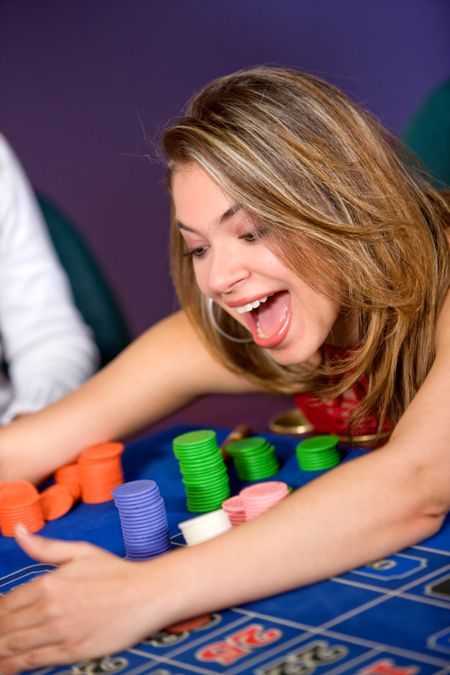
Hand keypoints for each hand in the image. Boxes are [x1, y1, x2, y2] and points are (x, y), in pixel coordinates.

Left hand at [0, 526, 170, 672]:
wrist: (147, 594)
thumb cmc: (115, 572)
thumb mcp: (80, 552)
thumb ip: (45, 547)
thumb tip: (20, 530)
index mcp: (49, 583)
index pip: (6, 603)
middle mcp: (50, 609)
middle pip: (6, 627)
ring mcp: (60, 633)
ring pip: (14, 647)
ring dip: (0, 651)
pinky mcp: (72, 652)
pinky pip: (33, 661)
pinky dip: (15, 665)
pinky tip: (7, 666)